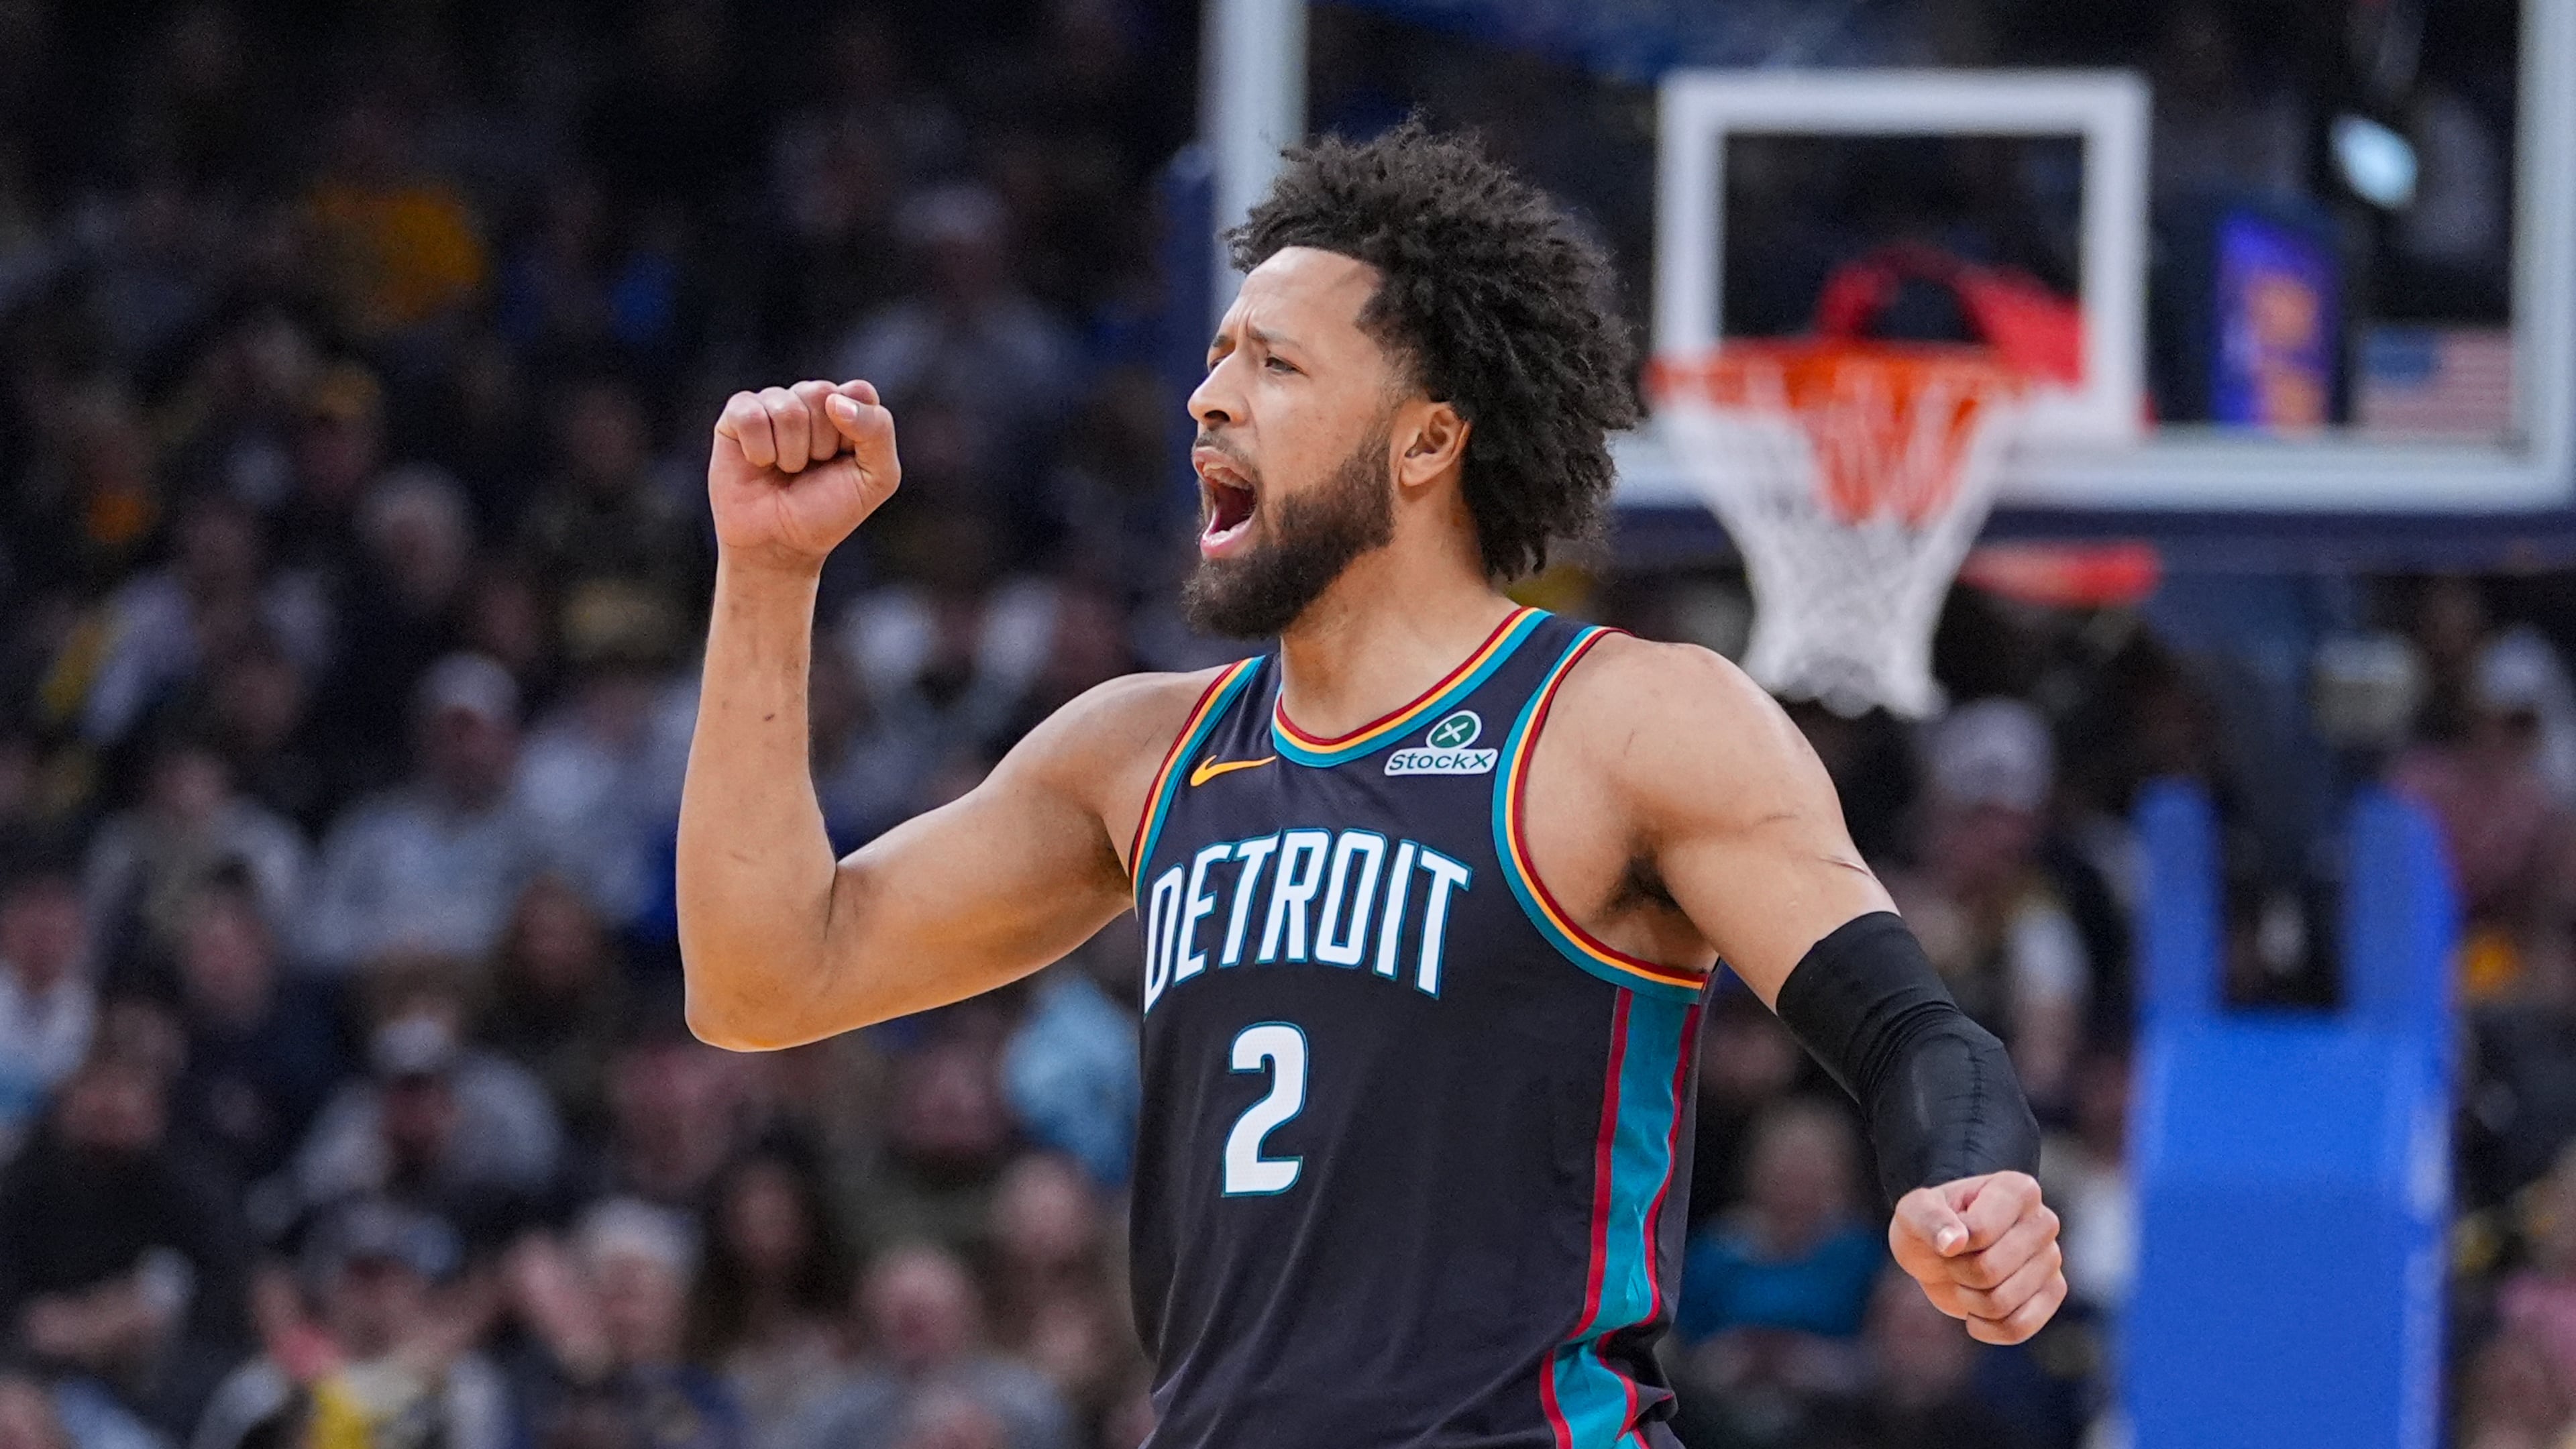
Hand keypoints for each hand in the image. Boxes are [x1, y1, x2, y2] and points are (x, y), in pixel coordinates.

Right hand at [709, 378, 899, 571]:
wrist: (780, 544)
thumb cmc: (828, 511)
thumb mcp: (877, 478)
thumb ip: (877, 431)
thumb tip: (836, 400)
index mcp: (848, 409)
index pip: (859, 391)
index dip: (856, 429)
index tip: (845, 461)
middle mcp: (810, 401)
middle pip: (822, 394)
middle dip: (821, 444)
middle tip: (812, 469)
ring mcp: (773, 404)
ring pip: (787, 408)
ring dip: (791, 453)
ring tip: (786, 470)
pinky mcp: (737, 415)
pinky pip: (751, 415)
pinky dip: (759, 450)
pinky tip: (760, 463)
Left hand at [1888, 1170, 2065, 1344]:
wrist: (1943, 1253)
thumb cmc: (1931, 1226)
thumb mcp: (1913, 1211)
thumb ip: (1928, 1218)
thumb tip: (1954, 1242)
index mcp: (2017, 1190)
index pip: (1980, 1233)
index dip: (1951, 1244)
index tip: (1948, 1235)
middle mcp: (2044, 1221)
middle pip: (1989, 1271)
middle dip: (1957, 1272)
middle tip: (1955, 1259)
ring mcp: (2052, 1258)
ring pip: (2002, 1303)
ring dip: (1969, 1300)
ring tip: (1967, 1280)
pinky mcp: (2053, 1293)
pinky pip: (2018, 1327)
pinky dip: (1987, 1328)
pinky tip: (1977, 1312)